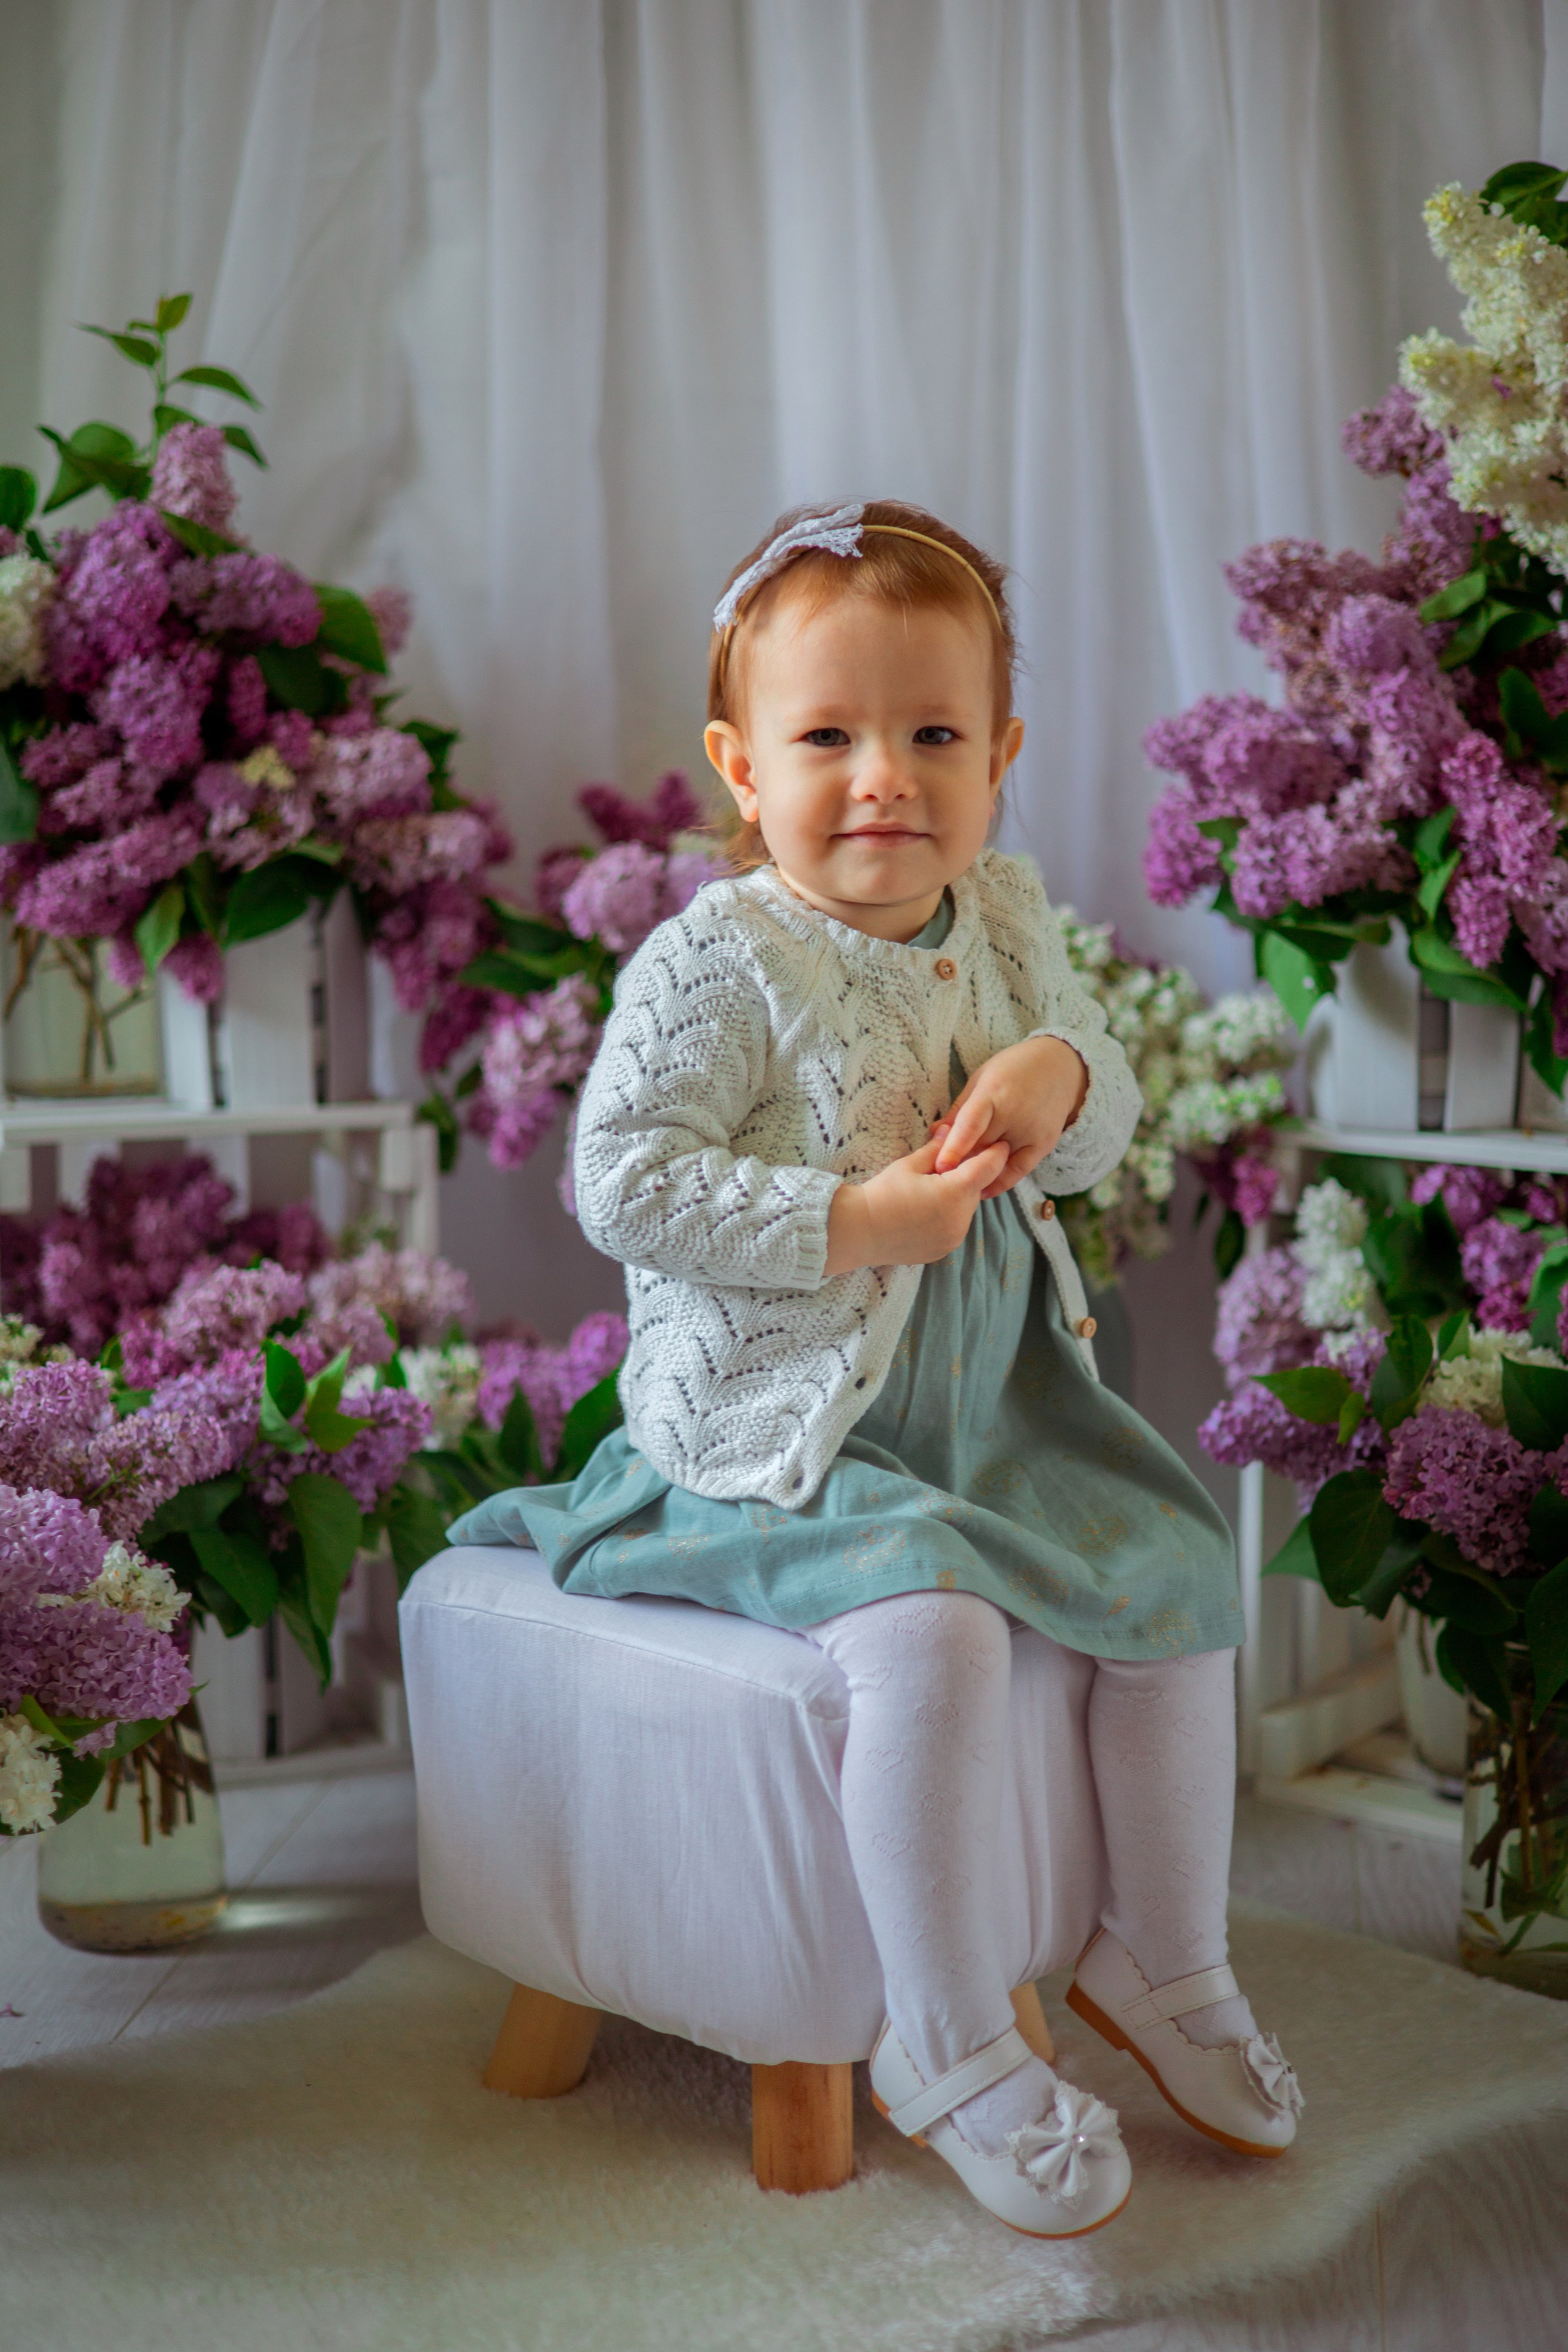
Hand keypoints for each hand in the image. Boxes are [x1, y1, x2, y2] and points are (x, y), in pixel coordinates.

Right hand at [824, 1135, 1010, 1275]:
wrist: (859, 1231)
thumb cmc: (882, 1193)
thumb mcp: (910, 1164)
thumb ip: (937, 1148)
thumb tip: (951, 1128)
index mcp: (955, 1193)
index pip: (988, 1168)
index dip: (995, 1154)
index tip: (1000, 1144)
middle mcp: (961, 1219)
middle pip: (975, 1190)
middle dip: (967, 1177)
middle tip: (945, 1168)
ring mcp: (953, 1238)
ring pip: (966, 1210)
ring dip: (957, 1199)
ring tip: (930, 1192)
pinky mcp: (943, 1250)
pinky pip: (955, 1227)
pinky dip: (948, 1217)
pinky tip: (926, 1212)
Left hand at [931, 1036, 1087, 1198]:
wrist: (1060, 1066)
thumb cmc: (1013, 1069)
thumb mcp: (982, 1079)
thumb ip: (960, 1109)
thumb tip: (934, 1133)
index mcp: (994, 1093)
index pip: (971, 1125)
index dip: (953, 1148)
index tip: (939, 1167)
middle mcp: (1015, 1114)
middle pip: (981, 1147)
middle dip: (959, 1163)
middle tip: (938, 1177)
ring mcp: (1032, 1131)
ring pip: (998, 1163)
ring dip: (977, 1174)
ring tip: (957, 1186)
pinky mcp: (1044, 1144)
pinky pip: (1018, 1171)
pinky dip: (1000, 1182)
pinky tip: (983, 1190)